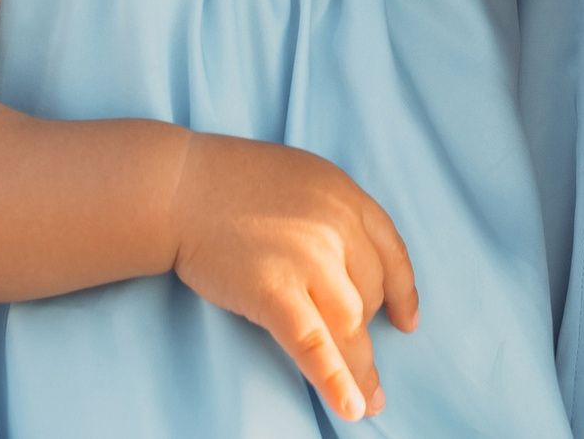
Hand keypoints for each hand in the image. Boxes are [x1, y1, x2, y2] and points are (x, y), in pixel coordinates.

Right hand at [166, 132, 419, 421]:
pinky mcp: (274, 291)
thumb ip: (332, 214)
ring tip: (368, 400)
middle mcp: (336, 226)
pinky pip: (313, 344)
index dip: (402, 292)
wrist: (178, 186)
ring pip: (350, 326)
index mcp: (345, 196)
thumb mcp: (303, 178)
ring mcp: (308, 259)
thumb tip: (351, 261)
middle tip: (360, 358)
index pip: (391, 252)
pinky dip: (335, 379)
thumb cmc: (230, 181)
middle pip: (368, 292)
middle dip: (364, 328)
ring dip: (362, 368)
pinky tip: (351, 406)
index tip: (405, 321)